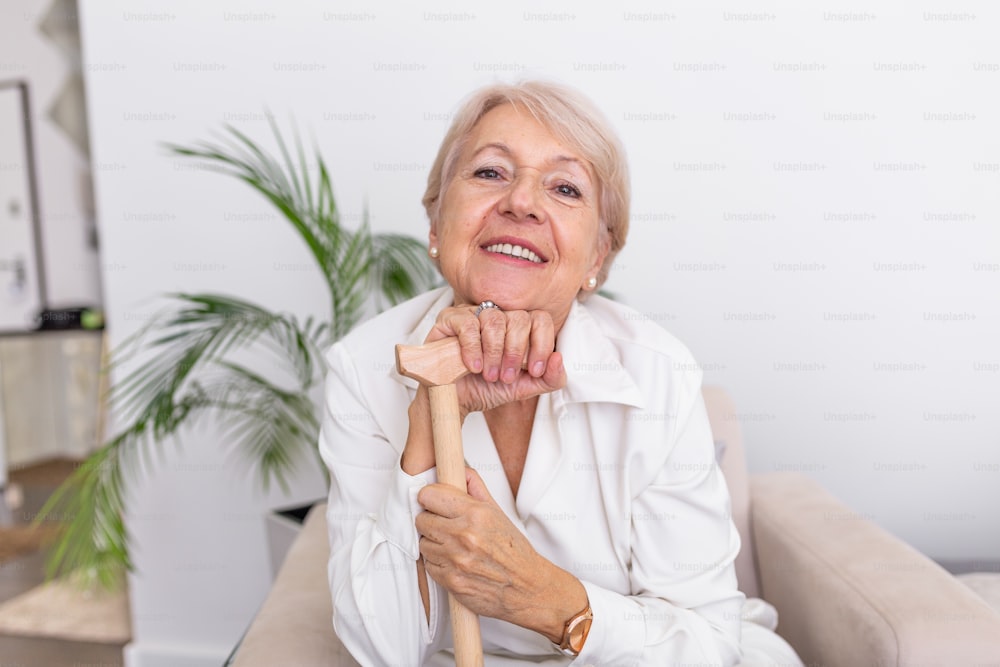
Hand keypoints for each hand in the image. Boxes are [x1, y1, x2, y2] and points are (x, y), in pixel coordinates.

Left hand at [416, 468, 585, 640]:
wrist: (526, 588)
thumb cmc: (515, 552)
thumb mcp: (499, 513)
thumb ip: (476, 489)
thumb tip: (461, 472)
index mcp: (475, 514)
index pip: (429, 495)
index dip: (431, 498)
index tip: (434, 502)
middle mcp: (463, 535)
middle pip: (421, 519)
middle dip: (431, 520)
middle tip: (445, 525)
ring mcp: (455, 559)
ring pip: (422, 543)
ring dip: (434, 543)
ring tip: (453, 545)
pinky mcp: (450, 580)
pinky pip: (428, 565)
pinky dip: (438, 563)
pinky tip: (454, 561)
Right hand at [425, 305, 566, 417]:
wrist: (455, 400)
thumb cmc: (486, 389)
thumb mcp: (524, 388)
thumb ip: (549, 379)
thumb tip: (559, 357)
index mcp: (519, 329)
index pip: (541, 319)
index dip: (542, 344)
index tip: (534, 370)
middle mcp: (499, 317)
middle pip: (520, 318)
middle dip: (516, 353)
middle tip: (505, 376)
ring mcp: (474, 314)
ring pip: (495, 320)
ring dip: (494, 353)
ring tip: (488, 374)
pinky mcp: (450, 319)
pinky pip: (468, 323)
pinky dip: (473, 347)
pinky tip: (472, 365)